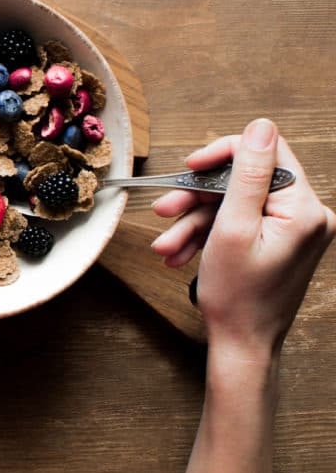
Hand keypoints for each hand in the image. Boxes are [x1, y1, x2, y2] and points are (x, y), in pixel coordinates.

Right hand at [152, 118, 335, 363]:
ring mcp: (295, 231)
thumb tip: (260, 127)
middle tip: (164, 211)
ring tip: (166, 246)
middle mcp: (308, 216)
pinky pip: (240, 224)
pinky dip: (208, 235)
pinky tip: (181, 253)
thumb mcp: (233, 229)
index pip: (267, 154)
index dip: (223, 154)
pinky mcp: (280, 242)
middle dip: (199, 198)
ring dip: (195, 222)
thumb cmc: (238, 297)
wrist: (243, 346)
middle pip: (245, 182)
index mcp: (306, 209)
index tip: (189, 167)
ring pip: (235, 205)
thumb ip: (247, 175)